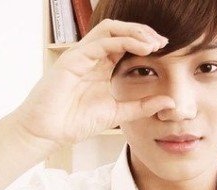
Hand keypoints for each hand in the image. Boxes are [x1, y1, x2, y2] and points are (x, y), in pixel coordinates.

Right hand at [13, 20, 173, 147]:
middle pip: (119, 31)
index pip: (125, 44)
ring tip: (152, 42)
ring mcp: (81, 55)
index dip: (145, 42)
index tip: (165, 49)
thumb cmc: (75, 123)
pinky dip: (122, 41)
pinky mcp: (72, 59)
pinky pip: (99, 42)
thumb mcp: (118, 114)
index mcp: (101, 67)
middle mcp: (91, 57)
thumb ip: (141, 106)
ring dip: (133, 32)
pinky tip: (139, 47)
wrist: (48, 132)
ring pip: (109, 30)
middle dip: (142, 32)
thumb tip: (169, 102)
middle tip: (162, 41)